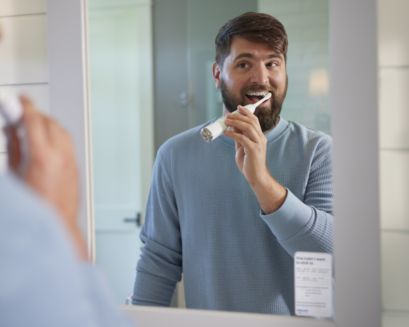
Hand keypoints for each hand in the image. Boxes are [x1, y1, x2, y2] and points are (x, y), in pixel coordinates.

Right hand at [5, 96, 86, 259]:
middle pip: (50, 122)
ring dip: (48, 124)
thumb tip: (12, 130)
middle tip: (23, 114)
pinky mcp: (76, 166)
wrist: (55, 224)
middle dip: (36, 115)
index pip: (35, 121)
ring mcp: (71, 161)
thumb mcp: (15, 174)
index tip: (21, 100)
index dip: (26, 106)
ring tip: (34, 127)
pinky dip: (57, 135)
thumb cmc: (33, 206)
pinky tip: (47, 140)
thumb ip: (15, 147)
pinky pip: (68, 142)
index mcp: (42, 157)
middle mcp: (60, 156)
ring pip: (62, 131)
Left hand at [224, 106, 286, 213]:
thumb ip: (239, 138)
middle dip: (239, 116)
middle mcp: (261, 138)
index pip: (254, 120)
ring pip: (248, 127)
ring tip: (226, 121)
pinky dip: (233, 133)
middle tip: (228, 115)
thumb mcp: (243, 147)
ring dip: (236, 122)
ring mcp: (258, 143)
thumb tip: (232, 127)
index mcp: (260, 137)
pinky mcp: (253, 150)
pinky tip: (226, 133)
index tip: (238, 108)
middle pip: (251, 121)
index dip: (246, 112)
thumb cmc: (250, 163)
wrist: (257, 177)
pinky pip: (242, 138)